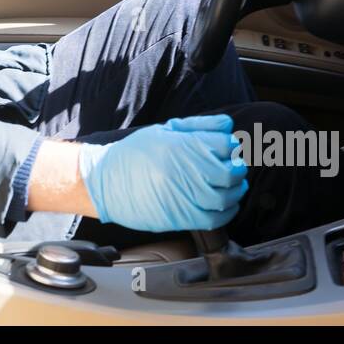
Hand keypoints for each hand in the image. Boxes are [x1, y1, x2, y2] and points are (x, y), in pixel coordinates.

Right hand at [77, 115, 247, 232]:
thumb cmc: (134, 154)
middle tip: (232, 164)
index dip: (230, 144)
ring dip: (235, 189)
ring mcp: (186, 196)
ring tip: (231, 184)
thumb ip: (198, 126)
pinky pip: (216, 218)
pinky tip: (224, 203)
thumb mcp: (164, 130)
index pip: (226, 144)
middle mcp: (187, 171)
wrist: (106, 182)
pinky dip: (228, 211)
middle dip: (237, 167)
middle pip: (231, 171)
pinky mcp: (183, 218)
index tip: (227, 146)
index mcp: (183, 146)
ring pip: (227, 196)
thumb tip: (226, 125)